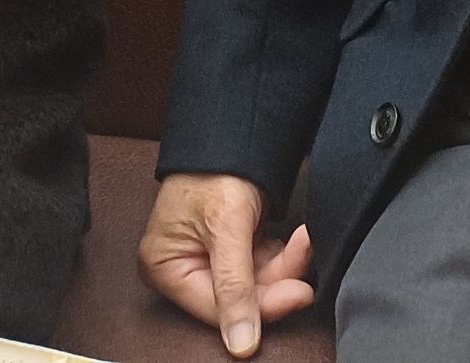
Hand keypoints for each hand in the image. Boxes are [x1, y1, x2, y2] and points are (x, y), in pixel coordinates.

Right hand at [138, 174, 313, 356]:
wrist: (232, 128)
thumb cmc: (214, 167)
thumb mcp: (226, 225)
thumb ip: (234, 285)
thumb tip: (240, 344)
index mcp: (165, 268)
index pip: (217, 308)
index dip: (261, 305)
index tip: (299, 293)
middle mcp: (182, 268)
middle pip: (238, 298)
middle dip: (276, 277)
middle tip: (303, 253)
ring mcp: (206, 260)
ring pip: (254, 284)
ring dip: (282, 264)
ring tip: (302, 239)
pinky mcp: (229, 250)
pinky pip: (259, 267)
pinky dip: (279, 255)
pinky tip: (292, 239)